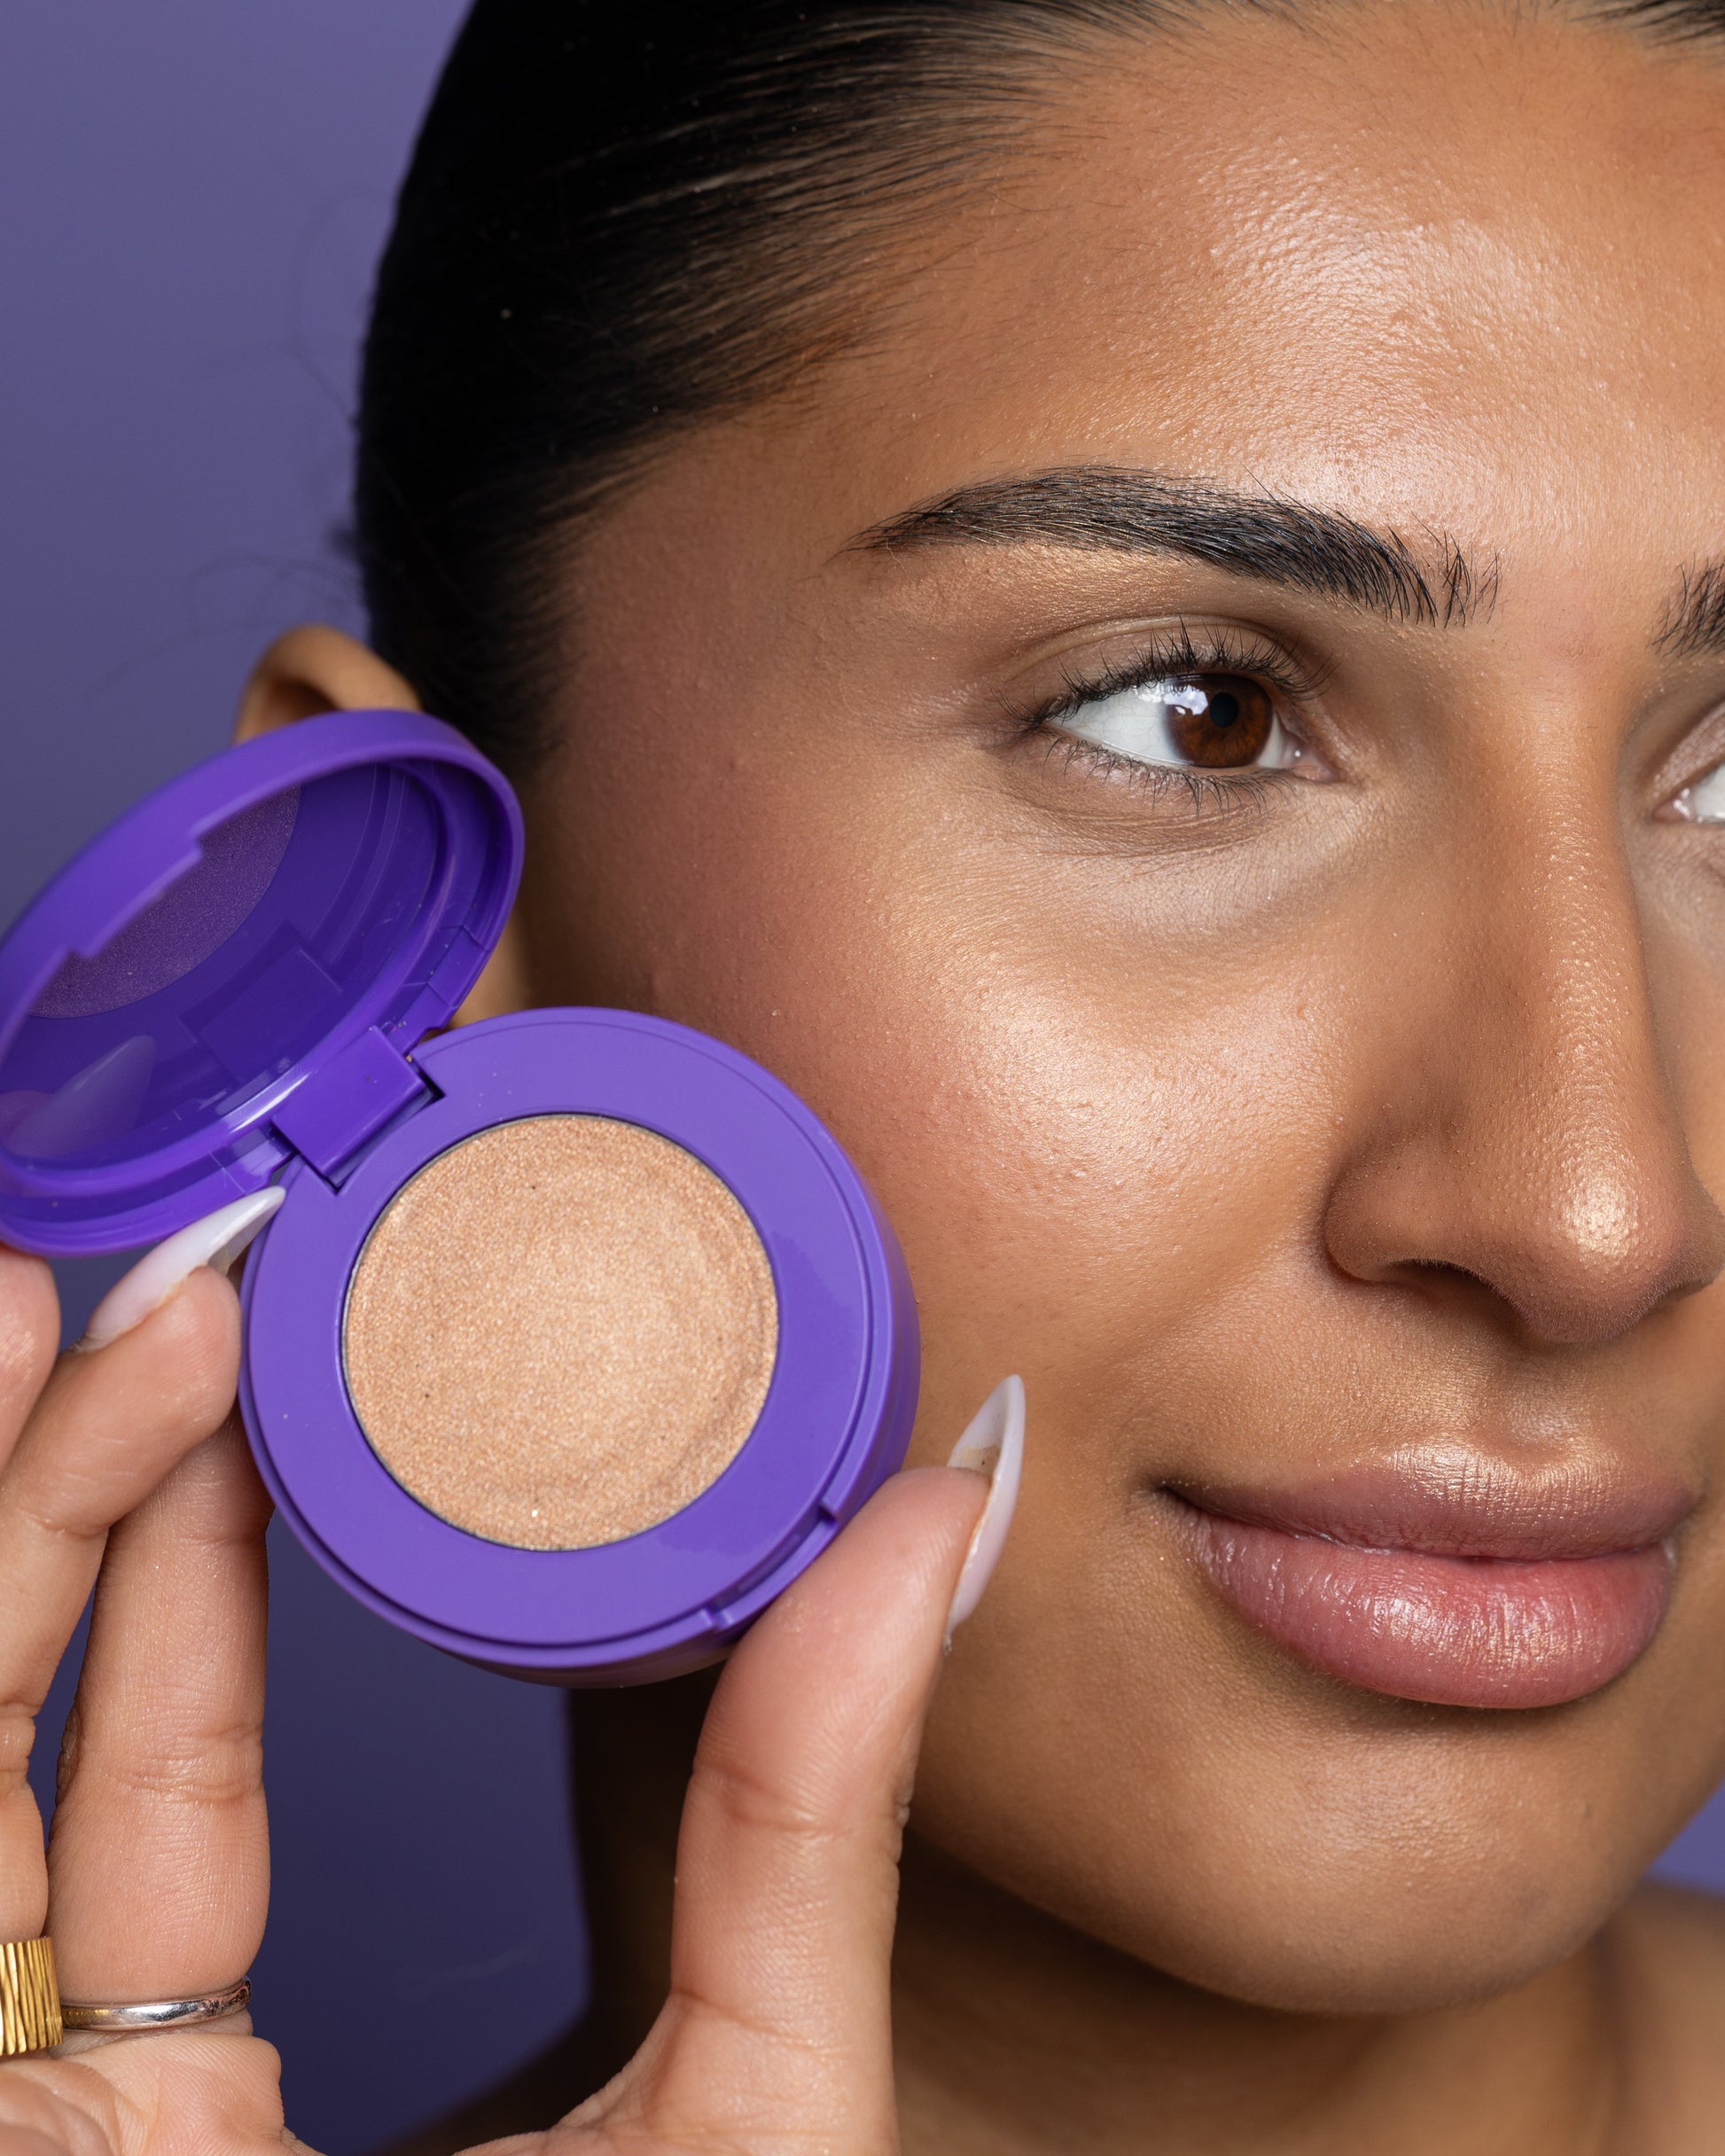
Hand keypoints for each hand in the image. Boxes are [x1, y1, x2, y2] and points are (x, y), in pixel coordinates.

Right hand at [0, 1206, 1020, 2155]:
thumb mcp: (732, 2112)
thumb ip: (811, 1825)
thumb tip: (938, 1518)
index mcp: (204, 2098)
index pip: (168, 1778)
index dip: (205, 1553)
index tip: (306, 1356)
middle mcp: (62, 2082)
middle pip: (29, 1723)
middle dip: (95, 1480)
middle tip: (215, 1274)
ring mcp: (1, 2072)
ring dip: (9, 1495)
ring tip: (101, 1288)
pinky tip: (27, 1384)